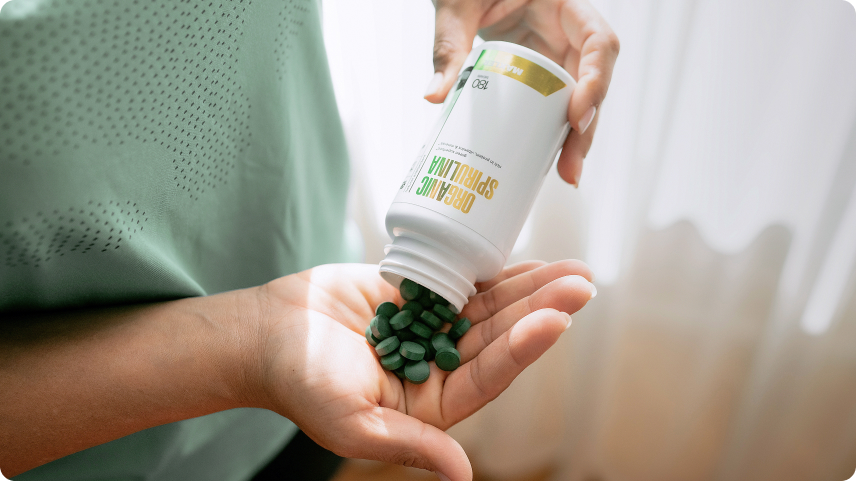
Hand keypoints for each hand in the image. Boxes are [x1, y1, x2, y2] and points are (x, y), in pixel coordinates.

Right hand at [252, 261, 595, 480]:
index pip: (488, 375)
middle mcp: (439, 366)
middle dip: (539, 308)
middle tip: (581, 282)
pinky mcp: (416, 295)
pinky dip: (491, 269)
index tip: (556, 319)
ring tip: (572, 267)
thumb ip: (409, 444)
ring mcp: (430, 328)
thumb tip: (462, 473)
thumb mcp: (351, 424)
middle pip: (499, 336)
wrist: (265, 335)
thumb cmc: (301, 385)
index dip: (522, 347)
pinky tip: (524, 256)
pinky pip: (460, 280)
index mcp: (432, 405)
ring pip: (488, 307)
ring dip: (528, 287)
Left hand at [426, 0, 619, 186]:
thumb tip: (437, 96)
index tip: (577, 117)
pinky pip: (555, 103)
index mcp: (562, 3)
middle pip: (593, 81)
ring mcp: (557, 54)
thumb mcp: (458, 6)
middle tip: (570, 166)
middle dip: (586, 127)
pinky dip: (553, 131)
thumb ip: (448, 44)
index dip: (596, 80)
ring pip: (579, 98)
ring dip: (574, 137)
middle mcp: (567, 31)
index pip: (598, 40)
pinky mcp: (541, 74)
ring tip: (564, 172)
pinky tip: (545, 159)